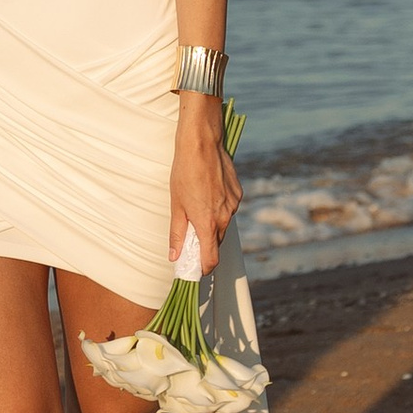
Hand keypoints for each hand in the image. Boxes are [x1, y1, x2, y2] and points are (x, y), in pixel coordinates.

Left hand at [169, 120, 243, 277]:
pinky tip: (209, 193)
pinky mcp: (238, 193)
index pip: (211, 258)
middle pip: (217, 242)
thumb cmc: (185, 172)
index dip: (203, 267)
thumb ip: (177, 233)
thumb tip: (174, 256)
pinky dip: (219, 208)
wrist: (202, 144)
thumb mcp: (176, 205)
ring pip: (223, 224)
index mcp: (207, 223)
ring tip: (198, 205)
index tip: (195, 268)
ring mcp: (233, 205)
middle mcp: (224, 217)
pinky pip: (228, 209)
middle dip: (205, 244)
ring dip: (212, 223)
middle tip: (190, 235)